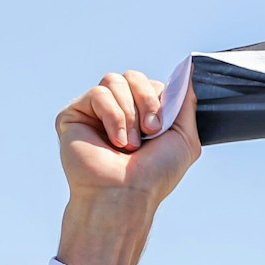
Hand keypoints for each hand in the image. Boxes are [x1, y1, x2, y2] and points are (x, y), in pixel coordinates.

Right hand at [54, 70, 199, 264]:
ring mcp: (95, 111)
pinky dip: (113, 117)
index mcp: (143, 115)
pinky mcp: (74, 114)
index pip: (151, 84)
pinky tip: (115, 141)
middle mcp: (119, 110)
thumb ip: (186, 104)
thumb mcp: (185, 138)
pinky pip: (98, 93)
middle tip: (152, 131)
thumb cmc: (155, 174)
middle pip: (133, 76)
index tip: (162, 128)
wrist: (127, 194)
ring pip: (114, 80)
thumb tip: (189, 70)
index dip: (160, 100)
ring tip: (131, 144)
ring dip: (130, 113)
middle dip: (147, 101)